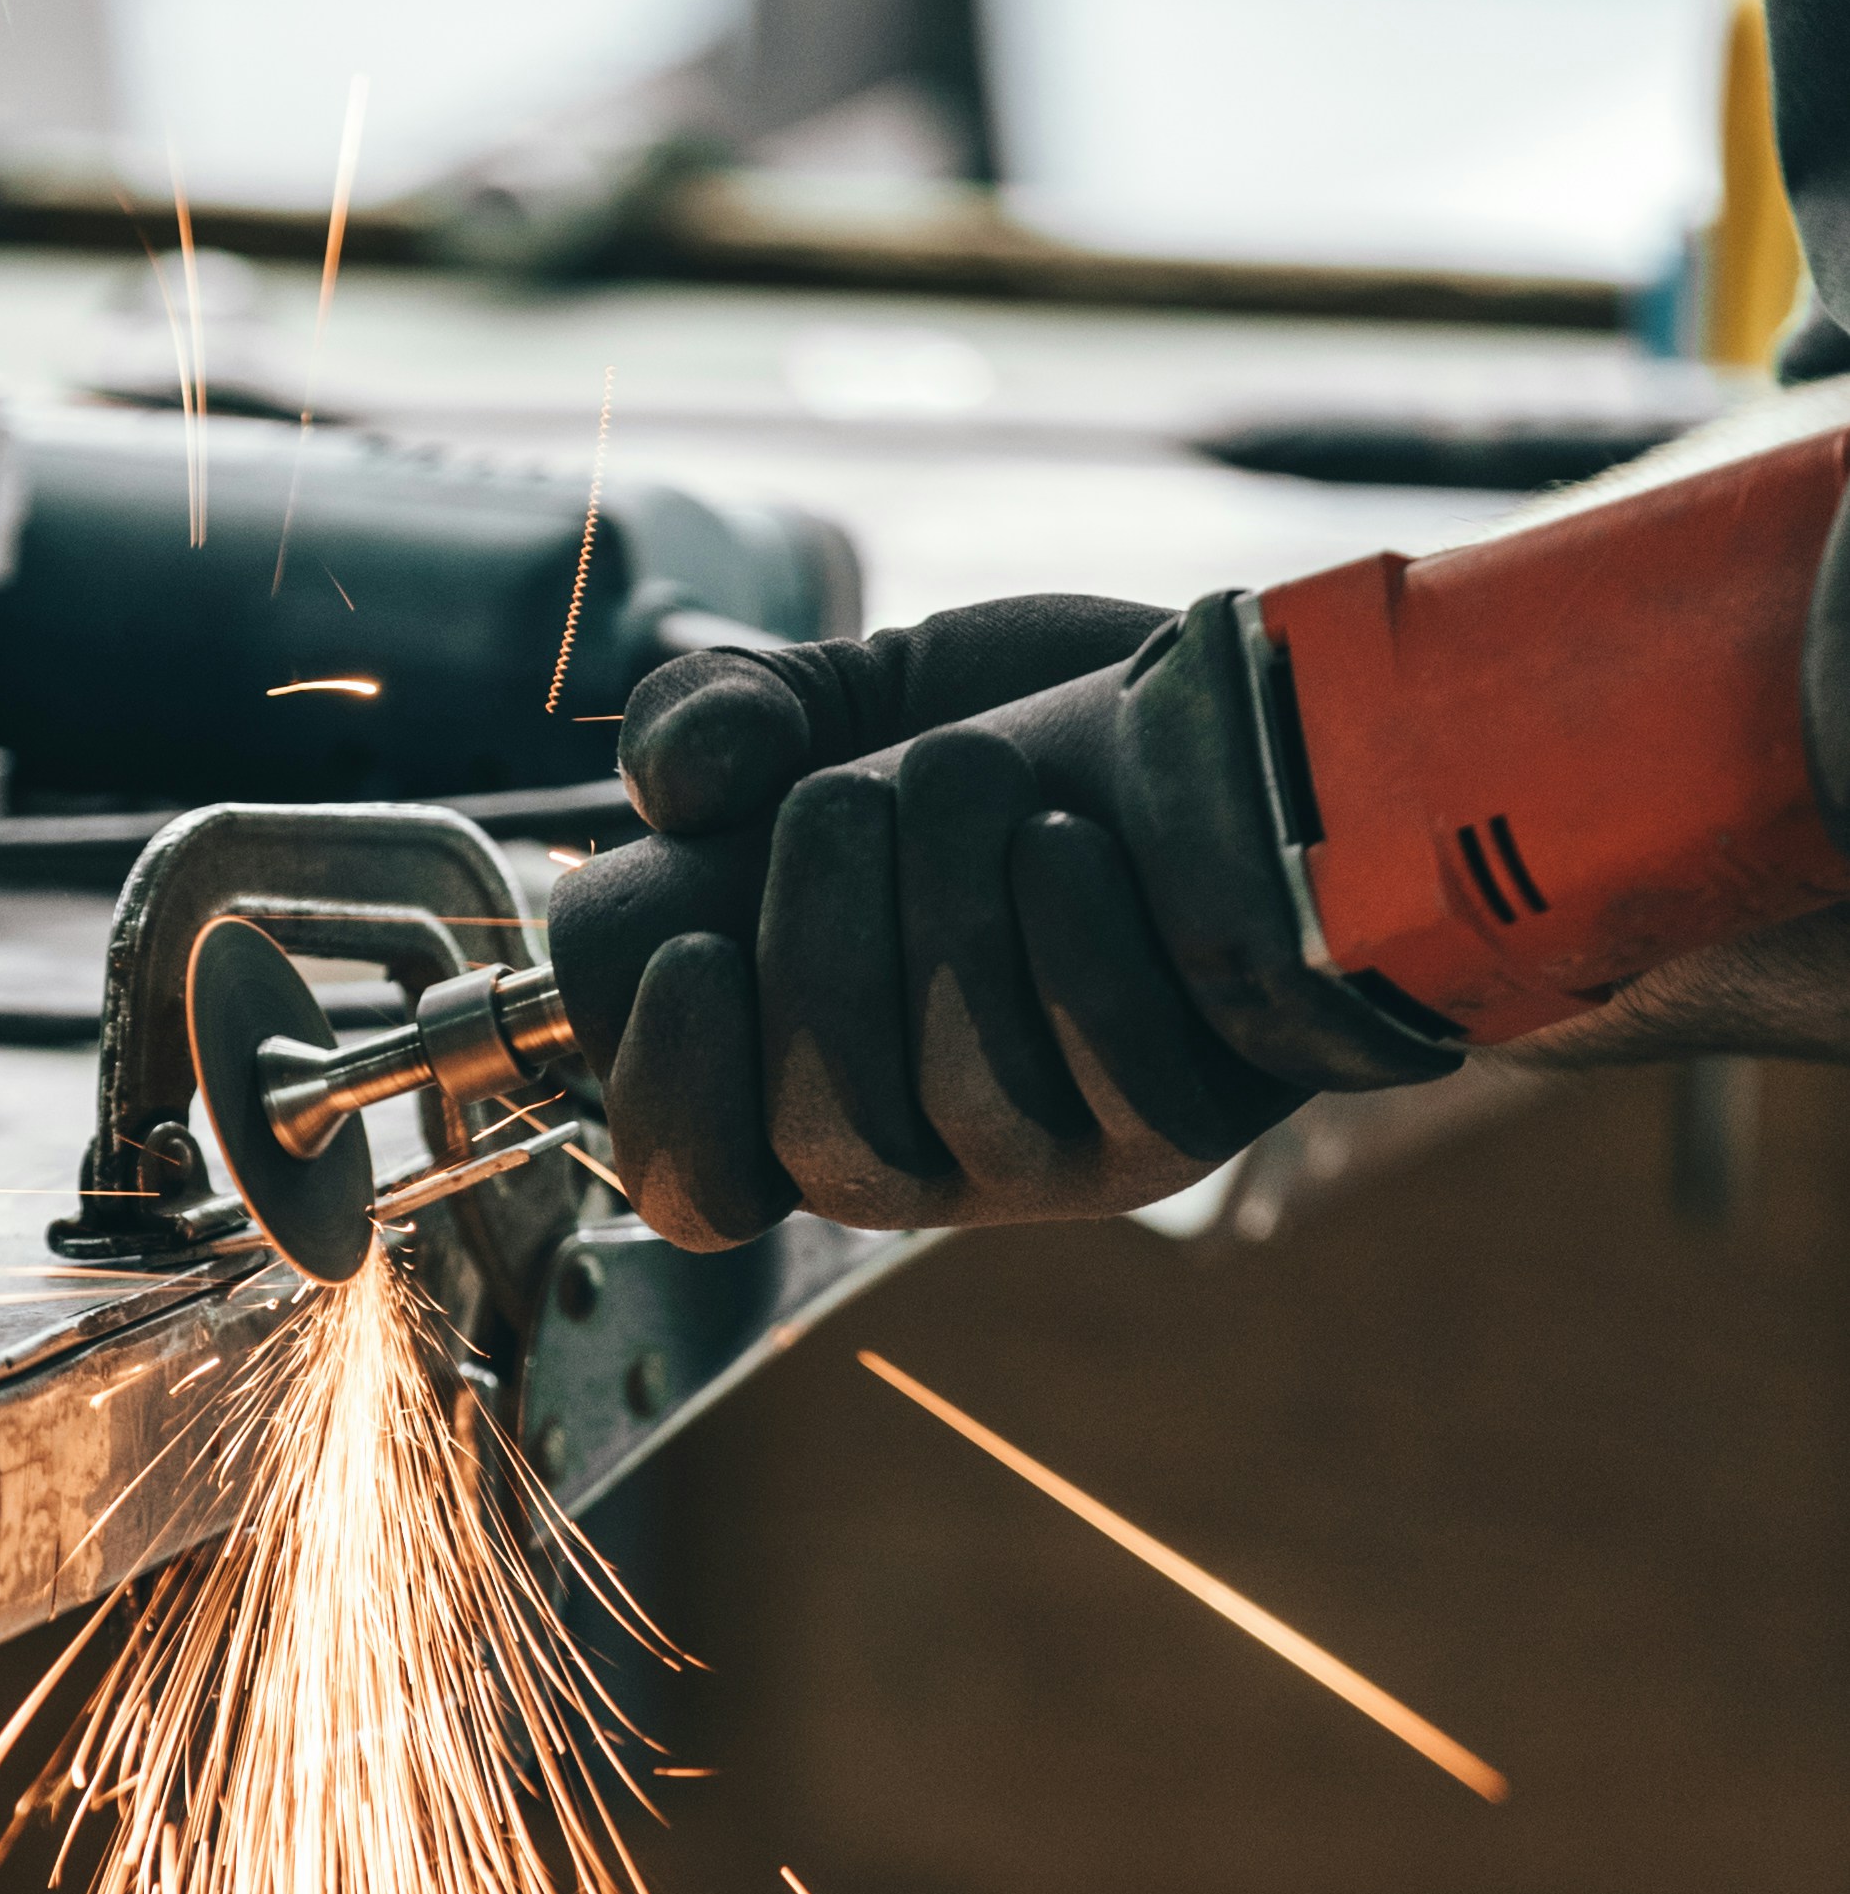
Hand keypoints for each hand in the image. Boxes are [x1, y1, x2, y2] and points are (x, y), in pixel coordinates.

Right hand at [550, 597, 1441, 1249]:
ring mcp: (1053, 1160)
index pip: (696, 1194)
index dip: (671, 1098)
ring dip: (950, 904)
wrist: (1221, 709)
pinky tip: (1071, 836)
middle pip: (826, 1142)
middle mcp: (916, 1155)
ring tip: (970, 771)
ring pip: (967, 1098)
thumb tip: (676, 788)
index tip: (692, 951)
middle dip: (820, 945)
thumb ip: (708, 722)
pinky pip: (1110, 1069)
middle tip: (847, 794)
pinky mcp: (1181, 1126)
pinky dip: (1074, 929)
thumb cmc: (1010, 731)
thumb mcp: (833, 699)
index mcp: (790, 1080)